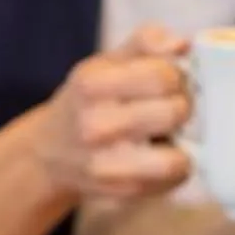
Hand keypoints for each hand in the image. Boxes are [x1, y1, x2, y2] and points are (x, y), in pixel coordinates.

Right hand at [34, 27, 190, 204]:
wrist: (50, 153)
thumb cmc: (89, 101)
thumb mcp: (106, 61)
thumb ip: (146, 42)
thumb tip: (182, 44)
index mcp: (91, 85)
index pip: (163, 76)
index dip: (178, 75)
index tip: (170, 80)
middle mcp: (95, 127)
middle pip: (175, 113)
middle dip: (183, 106)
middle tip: (172, 106)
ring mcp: (107, 166)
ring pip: (177, 158)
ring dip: (184, 143)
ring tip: (170, 133)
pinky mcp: (123, 192)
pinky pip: (175, 178)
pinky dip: (178, 164)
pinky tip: (160, 153)